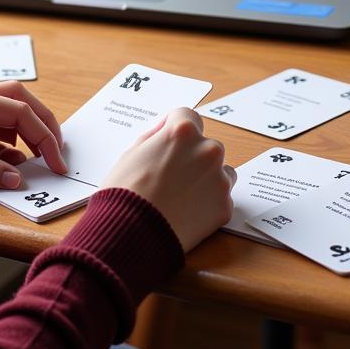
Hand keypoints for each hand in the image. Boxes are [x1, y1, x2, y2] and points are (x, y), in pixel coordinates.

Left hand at [0, 81, 66, 188]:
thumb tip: (17, 178)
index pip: (18, 111)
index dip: (43, 136)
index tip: (57, 162)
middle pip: (18, 103)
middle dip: (42, 125)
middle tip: (57, 153)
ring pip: (7, 117)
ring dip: (26, 137)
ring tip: (40, 162)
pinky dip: (6, 149)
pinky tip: (11, 166)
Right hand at [103, 107, 234, 252]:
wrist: (132, 233)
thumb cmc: (125, 191)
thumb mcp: (131, 153)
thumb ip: (154, 138)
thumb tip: (165, 133)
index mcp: (182, 131)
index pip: (187, 116)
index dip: (175, 130)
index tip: (167, 144)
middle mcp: (206, 149)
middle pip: (205, 144)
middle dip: (192, 156)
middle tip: (171, 176)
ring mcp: (219, 178)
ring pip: (220, 171)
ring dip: (205, 178)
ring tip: (181, 196)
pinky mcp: (224, 206)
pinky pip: (221, 197)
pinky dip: (208, 203)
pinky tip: (187, 212)